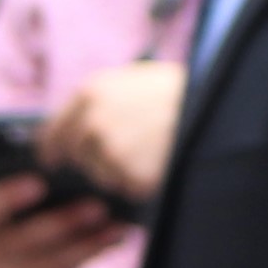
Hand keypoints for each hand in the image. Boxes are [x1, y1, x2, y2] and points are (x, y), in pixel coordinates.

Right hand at [0, 175, 123, 267]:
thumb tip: (38, 158)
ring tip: (118, 223)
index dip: (14, 196)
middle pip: (32, 238)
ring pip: (57, 261)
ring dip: (91, 241)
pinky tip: (113, 238)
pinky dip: (92, 254)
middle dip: (67, 221)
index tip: (40, 183)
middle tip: (99, 204)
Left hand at [44, 62, 184, 206]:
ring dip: (120, 172)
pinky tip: (160, 163)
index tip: (51, 159)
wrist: (216, 107)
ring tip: (152, 152)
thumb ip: (101, 98)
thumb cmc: (179, 91)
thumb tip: (78, 123)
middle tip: (122, 156)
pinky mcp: (131, 176)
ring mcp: (111, 152)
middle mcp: (93, 122)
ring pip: (102, 176)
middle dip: (92, 161)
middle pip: (77, 157)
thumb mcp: (134, 79)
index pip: (54, 130)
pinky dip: (142, 183)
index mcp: (91, 93)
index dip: (52, 147)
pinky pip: (128, 188)